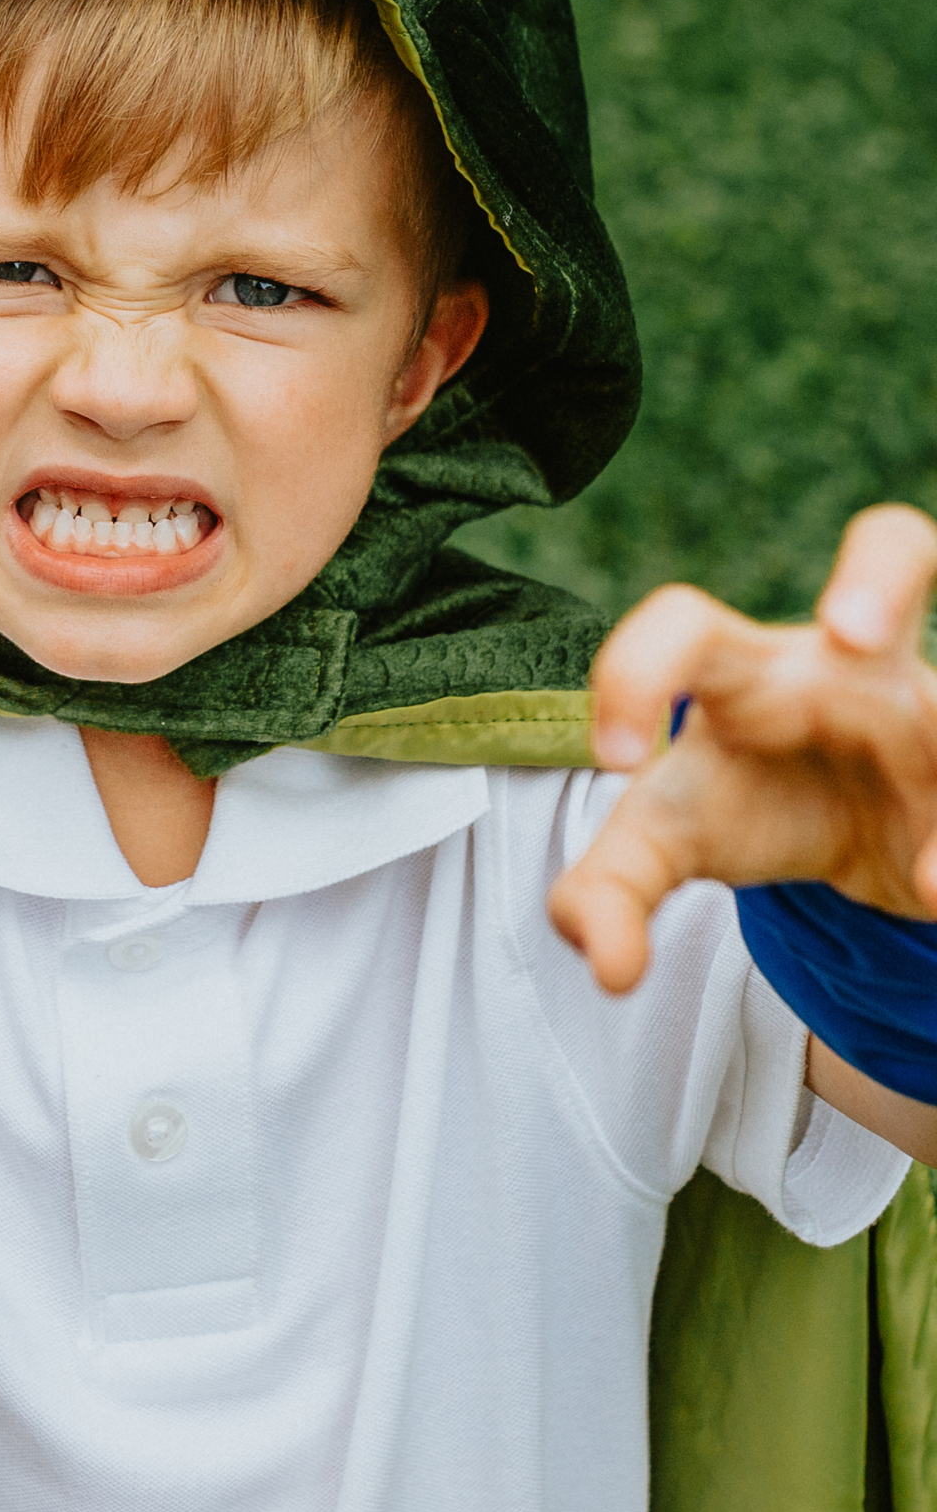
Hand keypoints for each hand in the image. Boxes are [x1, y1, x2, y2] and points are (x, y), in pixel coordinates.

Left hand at [550, 505, 936, 993]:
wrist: (849, 844)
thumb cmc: (749, 804)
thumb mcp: (668, 844)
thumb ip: (610, 891)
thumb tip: (608, 966)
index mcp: (752, 668)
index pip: (687, 624)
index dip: (637, 669)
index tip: (610, 758)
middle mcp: (856, 667)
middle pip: (898, 545)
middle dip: (881, 574)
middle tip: (850, 632)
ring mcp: (934, 714)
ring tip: (928, 878)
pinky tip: (931, 893)